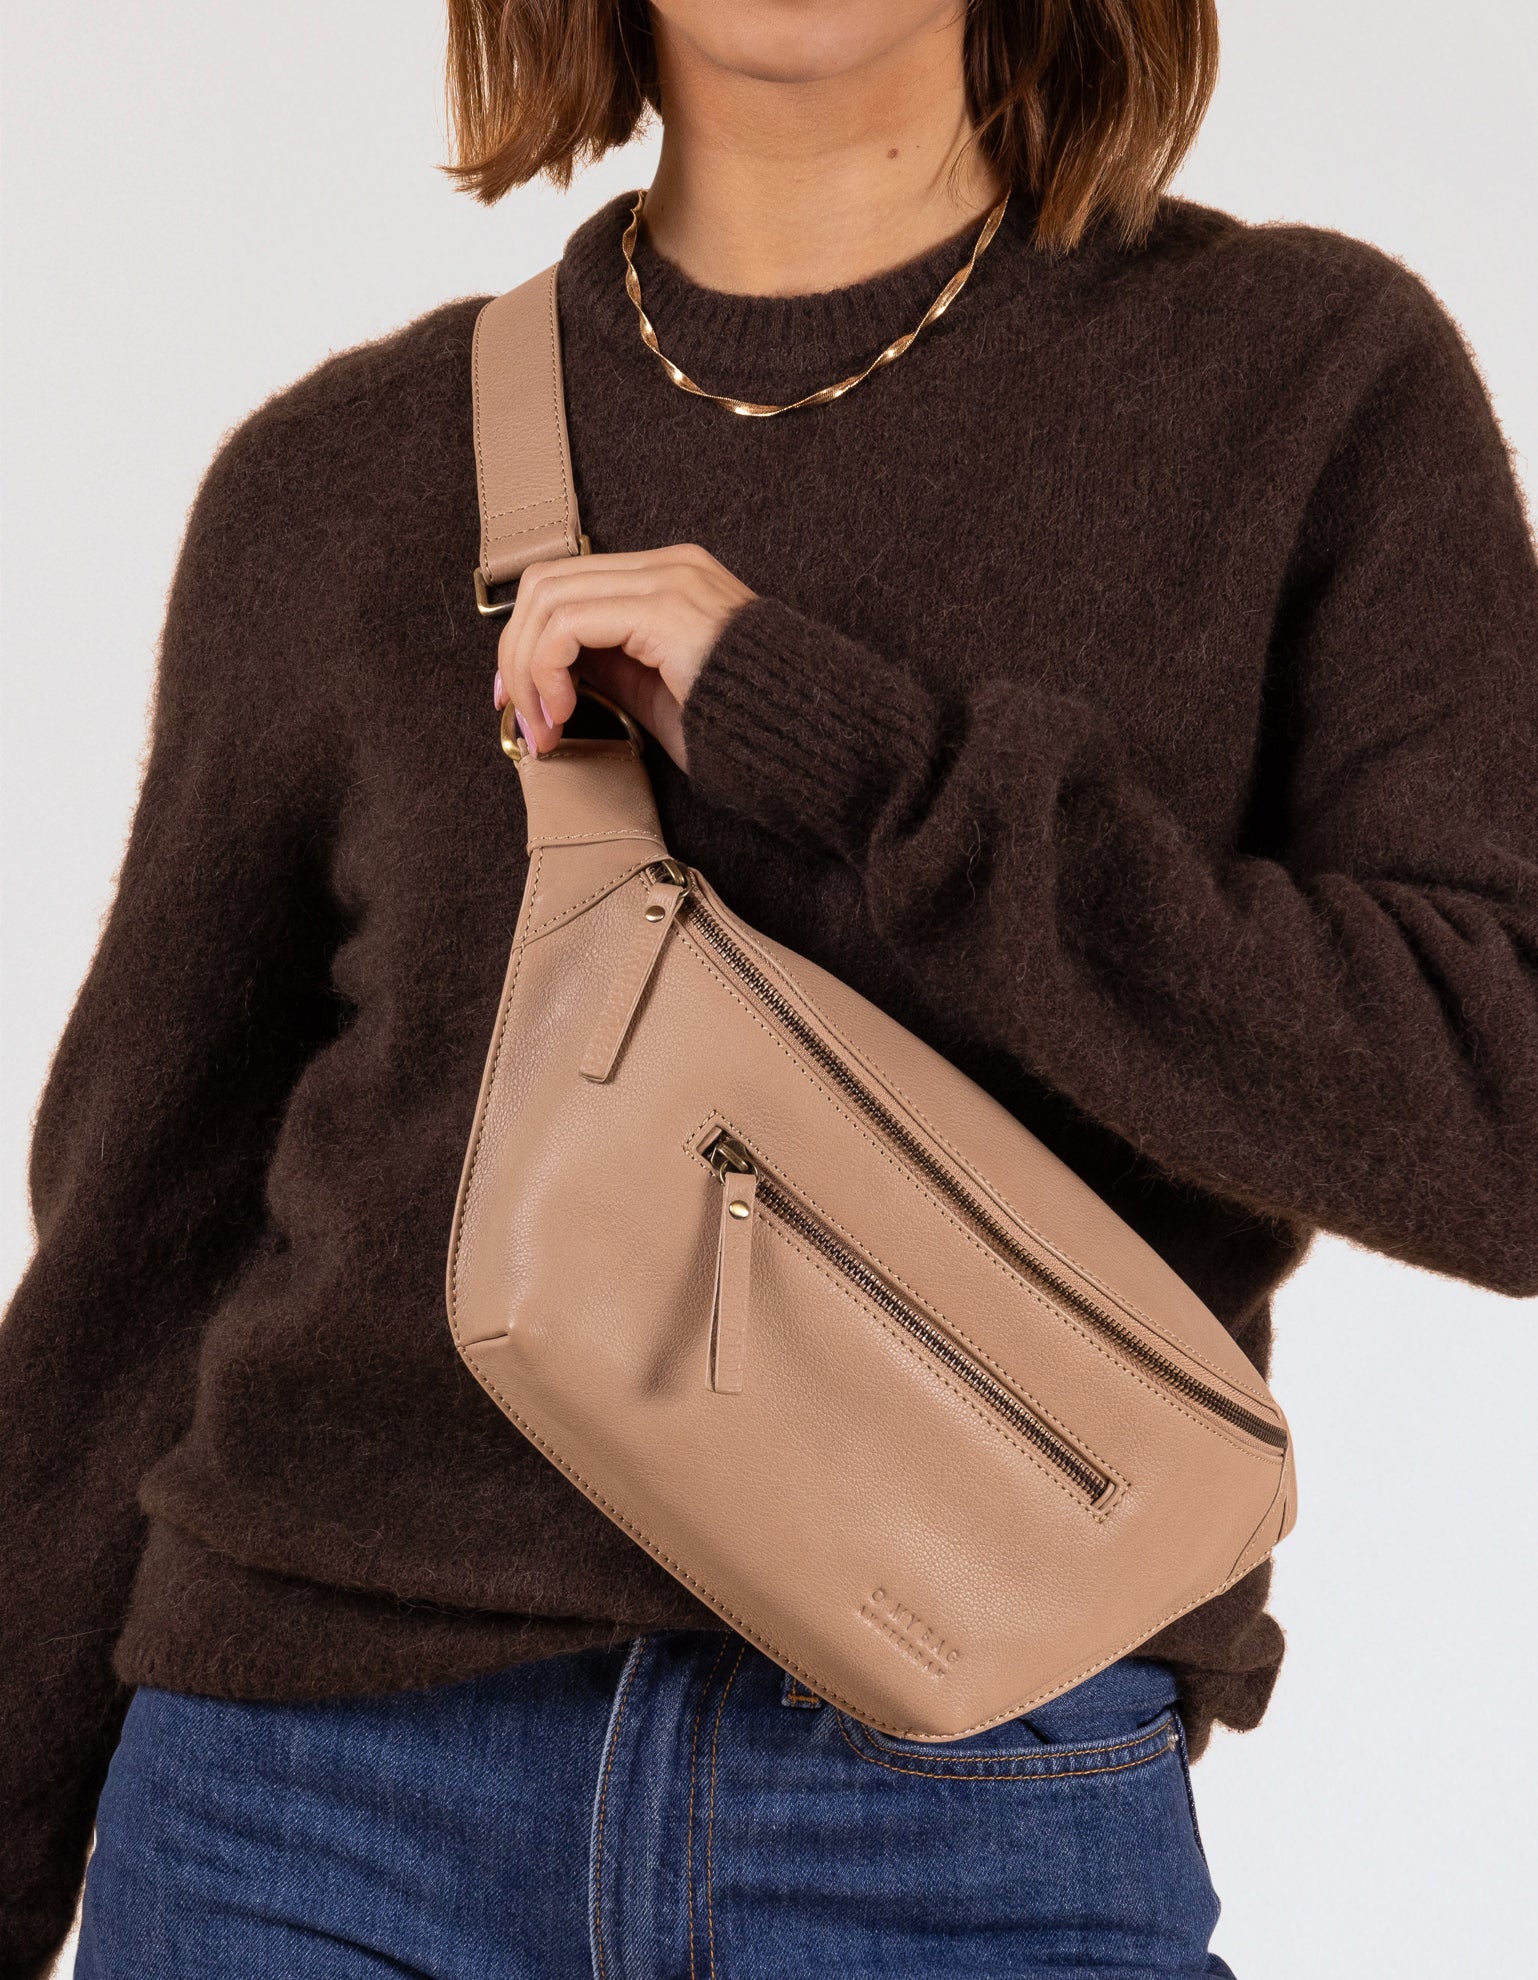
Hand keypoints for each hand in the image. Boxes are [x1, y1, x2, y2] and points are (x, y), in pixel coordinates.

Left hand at [493, 543, 755, 770]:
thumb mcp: (659, 692)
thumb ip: (612, 667)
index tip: (521, 702)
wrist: (809, 738)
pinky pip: (568, 624)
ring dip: (528, 671)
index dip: (526, 643)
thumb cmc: (746, 728)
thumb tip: (551, 672)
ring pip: (548, 599)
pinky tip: (565, 712)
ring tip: (545, 726)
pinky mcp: (664, 608)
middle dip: (517, 658)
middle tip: (523, 720)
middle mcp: (668, 567)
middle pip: (547, 585)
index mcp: (670, 581)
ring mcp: (668, 580)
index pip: (568, 584)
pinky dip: (547, 671)